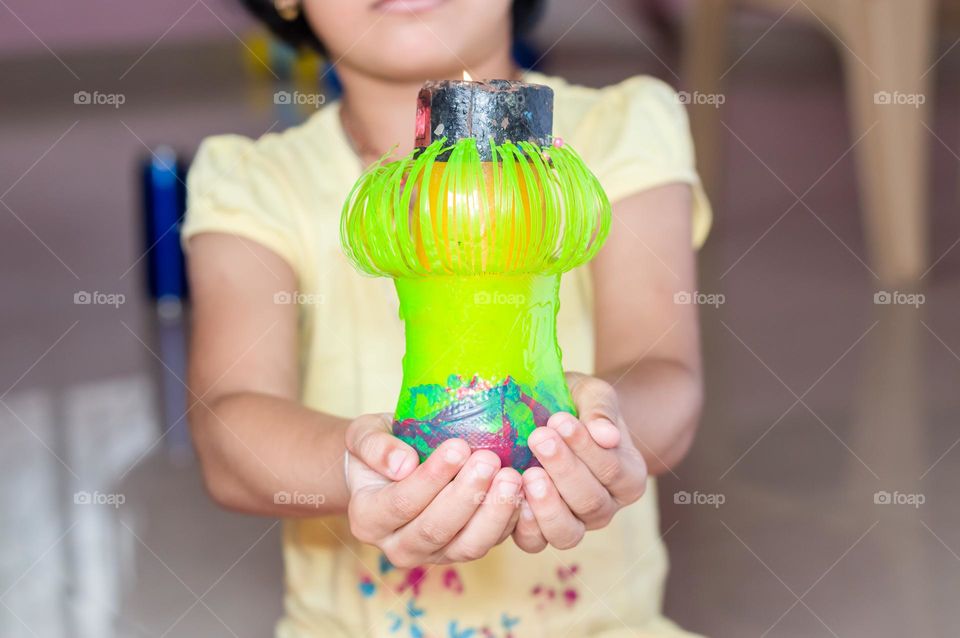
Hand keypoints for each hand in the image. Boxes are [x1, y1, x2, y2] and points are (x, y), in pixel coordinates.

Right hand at [345, 414, 521, 566]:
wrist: (394, 465)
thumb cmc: (380, 446)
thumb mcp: (364, 435)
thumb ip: (375, 447)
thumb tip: (403, 465)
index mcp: (368, 518)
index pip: (402, 502)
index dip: (432, 477)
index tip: (459, 447)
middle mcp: (397, 546)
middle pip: (435, 530)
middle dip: (467, 495)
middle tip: (490, 460)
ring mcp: (433, 554)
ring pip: (468, 546)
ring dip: (494, 512)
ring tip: (512, 477)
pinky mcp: (462, 551)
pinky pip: (490, 543)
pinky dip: (509, 520)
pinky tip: (522, 492)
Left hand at [513, 373, 646, 551]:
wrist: (552, 419)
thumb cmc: (575, 405)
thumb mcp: (592, 394)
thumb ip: (601, 410)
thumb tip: (606, 435)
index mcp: (628, 477)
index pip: (612, 469)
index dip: (585, 447)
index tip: (559, 420)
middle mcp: (606, 507)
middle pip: (591, 502)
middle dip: (563, 469)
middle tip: (538, 438)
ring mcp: (574, 524)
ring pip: (567, 531)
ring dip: (546, 505)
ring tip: (528, 475)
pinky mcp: (541, 532)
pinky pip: (535, 542)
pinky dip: (524, 526)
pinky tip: (513, 499)